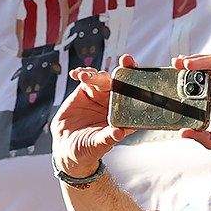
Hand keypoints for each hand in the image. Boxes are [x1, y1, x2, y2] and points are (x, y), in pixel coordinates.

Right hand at [50, 62, 135, 177]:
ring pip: (103, 78)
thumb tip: (118, 133)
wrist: (66, 148)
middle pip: (122, 82)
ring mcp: (100, 96)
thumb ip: (106, 139)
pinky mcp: (85, 91)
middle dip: (125, 69)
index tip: (144, 77)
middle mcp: (115, 103)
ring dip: (97, 74)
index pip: (136, 98)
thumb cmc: (87, 150)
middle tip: (126, 60)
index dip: (142, 85)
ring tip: (85, 77)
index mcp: (124, 116)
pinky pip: (86, 78)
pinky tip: (76, 74)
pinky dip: (82, 73)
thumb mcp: (96, 146)